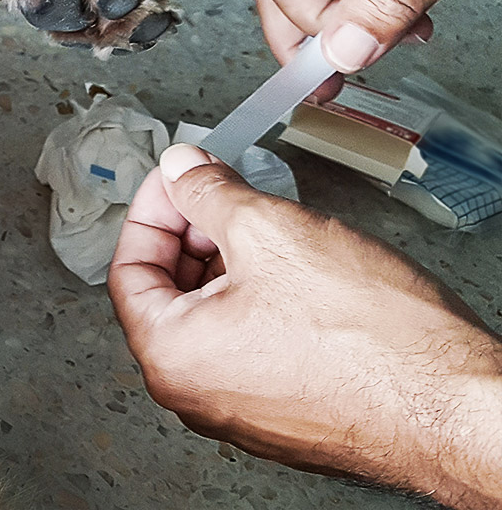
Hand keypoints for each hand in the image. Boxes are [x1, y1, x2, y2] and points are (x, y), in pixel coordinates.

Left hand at [109, 144, 501, 506]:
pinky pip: (253, 345)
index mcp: (170, 356)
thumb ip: (210, 194)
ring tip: (271, 224)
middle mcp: (195, 394)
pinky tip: (299, 271)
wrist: (455, 408)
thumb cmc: (373, 342)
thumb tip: (182, 171)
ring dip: (232, 264)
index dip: (153, 210)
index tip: (178, 178)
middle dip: (194, 233)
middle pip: (169, 294)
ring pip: (215, 318)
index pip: (129, 269)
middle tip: (224, 191)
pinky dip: (262, 301)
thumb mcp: (272, 231)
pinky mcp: (288, 413)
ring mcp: (242, 409)